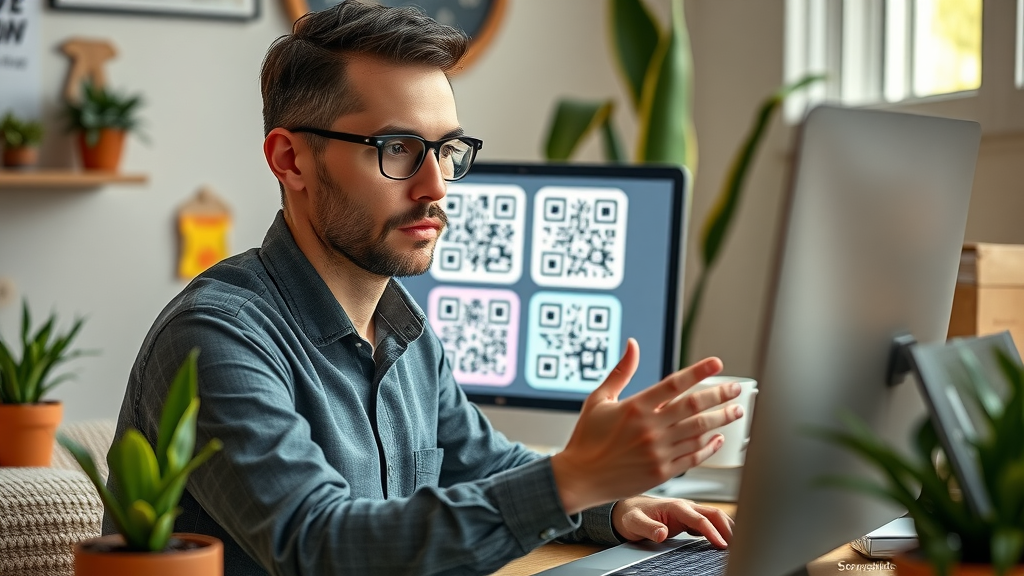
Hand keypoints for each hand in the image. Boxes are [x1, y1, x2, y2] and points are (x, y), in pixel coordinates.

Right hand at [550, 338, 743, 513]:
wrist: (581, 478)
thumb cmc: (587, 438)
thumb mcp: (599, 399)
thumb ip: (621, 371)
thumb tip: (633, 345)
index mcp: (635, 407)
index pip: (674, 383)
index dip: (699, 371)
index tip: (716, 363)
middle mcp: (650, 428)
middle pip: (695, 407)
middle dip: (720, 395)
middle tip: (736, 389)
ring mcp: (658, 451)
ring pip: (699, 431)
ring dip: (721, 419)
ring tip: (736, 411)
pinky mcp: (662, 472)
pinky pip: (693, 457)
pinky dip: (708, 446)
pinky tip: (718, 438)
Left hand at [612, 495, 733, 548]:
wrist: (629, 509)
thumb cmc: (632, 514)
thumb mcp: (634, 522)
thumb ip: (647, 527)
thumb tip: (662, 533)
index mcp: (675, 506)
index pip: (700, 519)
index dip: (712, 532)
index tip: (722, 545)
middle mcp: (685, 506)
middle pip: (714, 514)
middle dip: (729, 528)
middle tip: (739, 545)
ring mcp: (689, 511)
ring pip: (716, 516)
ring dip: (728, 527)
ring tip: (739, 543)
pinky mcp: (690, 517)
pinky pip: (711, 522)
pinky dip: (722, 529)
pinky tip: (727, 540)